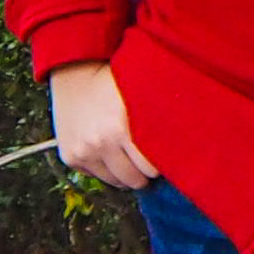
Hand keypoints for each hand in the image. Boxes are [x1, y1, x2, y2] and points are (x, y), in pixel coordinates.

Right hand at [50, 60, 155, 191]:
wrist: (74, 71)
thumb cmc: (115, 81)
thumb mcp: (139, 94)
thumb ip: (158, 120)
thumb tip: (183, 148)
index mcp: (120, 127)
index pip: (151, 168)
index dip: (159, 162)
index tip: (161, 155)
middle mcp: (99, 142)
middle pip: (134, 179)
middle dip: (143, 172)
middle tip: (146, 159)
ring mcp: (82, 152)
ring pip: (116, 182)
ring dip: (125, 173)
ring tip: (129, 157)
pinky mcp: (70, 157)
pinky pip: (96, 176)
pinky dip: (104, 168)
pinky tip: (107, 150)